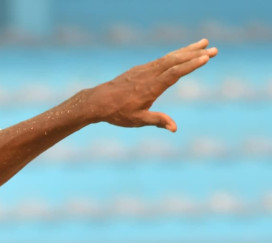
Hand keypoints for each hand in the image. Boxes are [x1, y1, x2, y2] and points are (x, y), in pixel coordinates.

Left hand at [87, 39, 216, 131]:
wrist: (97, 101)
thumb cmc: (117, 113)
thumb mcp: (138, 120)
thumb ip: (157, 121)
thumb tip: (174, 128)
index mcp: (151, 87)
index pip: (174, 73)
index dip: (191, 65)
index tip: (206, 57)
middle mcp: (149, 75)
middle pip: (175, 61)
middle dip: (195, 54)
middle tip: (215, 49)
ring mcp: (144, 70)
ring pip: (169, 57)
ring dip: (187, 50)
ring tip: (204, 43)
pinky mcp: (140, 69)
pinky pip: (161, 59)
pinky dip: (174, 54)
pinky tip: (182, 52)